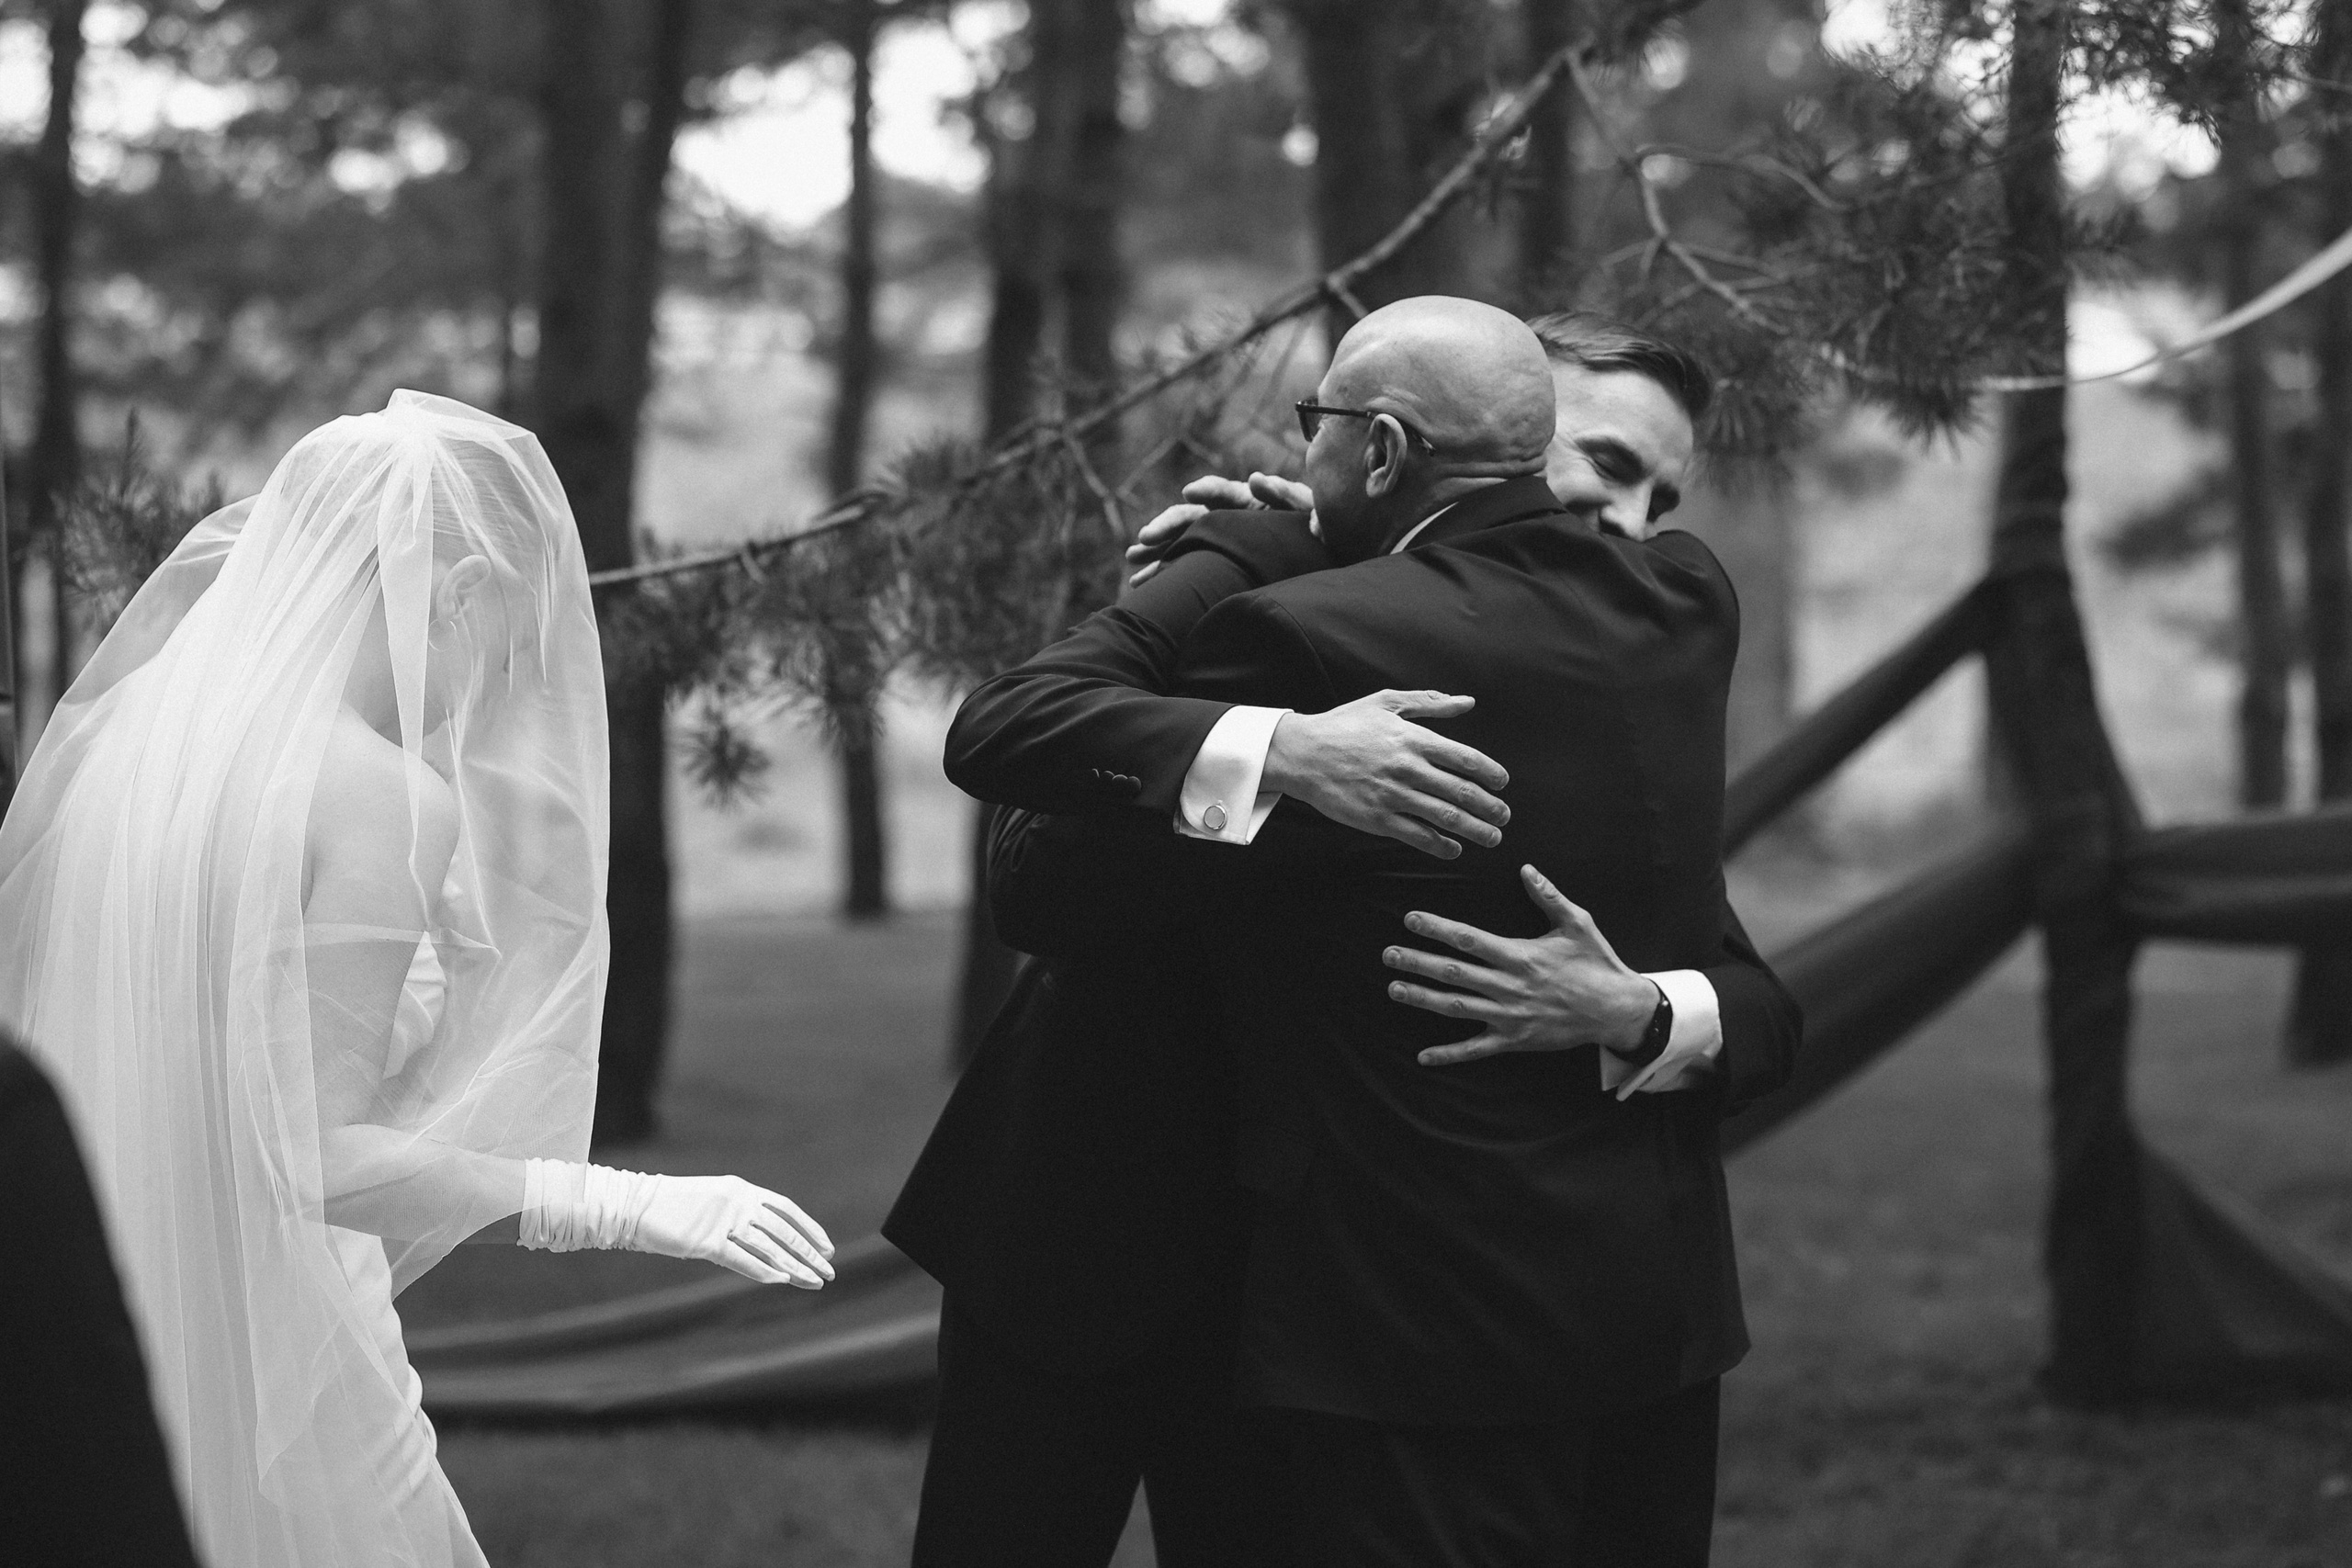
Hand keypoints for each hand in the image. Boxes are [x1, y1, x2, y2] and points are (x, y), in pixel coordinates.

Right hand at [631, 1173, 835, 1288]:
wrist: (634, 1205)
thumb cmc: (672, 1206)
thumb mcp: (713, 1202)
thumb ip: (739, 1216)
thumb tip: (766, 1240)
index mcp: (742, 1189)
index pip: (786, 1210)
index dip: (809, 1229)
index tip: (827, 1248)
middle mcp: (738, 1202)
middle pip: (784, 1231)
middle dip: (809, 1253)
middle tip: (829, 1272)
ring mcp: (723, 1220)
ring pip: (770, 1246)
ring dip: (795, 1266)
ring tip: (815, 1282)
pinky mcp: (705, 1241)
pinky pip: (741, 1259)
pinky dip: (763, 1270)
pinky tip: (783, 1281)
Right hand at [1126, 472, 1316, 585]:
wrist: (1322, 559)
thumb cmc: (1321, 535)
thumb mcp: (1314, 515)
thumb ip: (1294, 499)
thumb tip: (1257, 480)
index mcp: (1250, 502)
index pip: (1224, 492)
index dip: (1207, 490)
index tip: (1191, 491)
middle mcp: (1228, 519)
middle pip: (1192, 517)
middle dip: (1166, 527)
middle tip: (1144, 540)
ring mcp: (1218, 542)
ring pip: (1181, 543)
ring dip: (1156, 551)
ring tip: (1132, 562)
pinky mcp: (1214, 565)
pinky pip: (1185, 568)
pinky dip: (1164, 573)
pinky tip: (1141, 584)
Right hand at [1262, 690, 1509, 858]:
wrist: (1301, 754)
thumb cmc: (1344, 725)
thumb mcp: (1386, 702)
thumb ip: (1430, 703)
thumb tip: (1467, 702)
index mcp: (1413, 738)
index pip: (1465, 759)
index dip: (1491, 773)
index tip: (1502, 783)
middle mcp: (1407, 768)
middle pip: (1462, 792)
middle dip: (1491, 808)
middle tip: (1504, 817)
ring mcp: (1392, 795)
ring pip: (1445, 817)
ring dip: (1475, 830)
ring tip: (1492, 837)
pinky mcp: (1377, 818)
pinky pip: (1417, 836)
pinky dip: (1441, 845)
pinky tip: (1453, 848)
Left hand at [1386, 864, 1658, 1078]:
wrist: (1617, 1010)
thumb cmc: (1596, 963)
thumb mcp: (1578, 923)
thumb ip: (1548, 896)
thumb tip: (1526, 869)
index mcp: (1520, 956)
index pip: (1468, 940)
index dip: (1437, 928)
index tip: (1411, 919)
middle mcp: (1509, 987)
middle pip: (1454, 973)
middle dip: (1418, 963)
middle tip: (1389, 955)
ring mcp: (1509, 1016)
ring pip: (1456, 1008)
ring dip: (1423, 999)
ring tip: (1394, 989)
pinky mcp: (1514, 1040)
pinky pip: (1475, 1049)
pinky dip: (1449, 1054)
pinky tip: (1423, 1055)